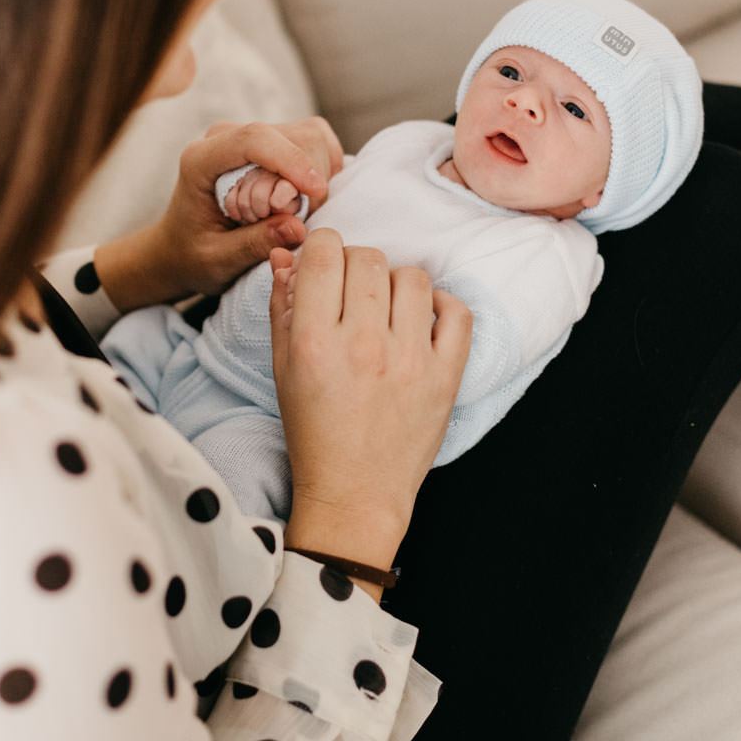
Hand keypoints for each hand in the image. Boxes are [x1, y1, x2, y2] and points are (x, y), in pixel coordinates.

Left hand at [94, 118, 343, 309]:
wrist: (181, 247)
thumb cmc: (193, 255)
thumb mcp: (217, 261)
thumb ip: (254, 244)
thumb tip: (298, 227)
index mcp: (201, 160)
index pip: (254, 139)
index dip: (291, 160)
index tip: (315, 191)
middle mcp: (226, 139)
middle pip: (294, 136)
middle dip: (306, 179)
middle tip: (290, 219)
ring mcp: (251, 138)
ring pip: (310, 138)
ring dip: (313, 178)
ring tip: (288, 212)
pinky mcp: (272, 145)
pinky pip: (315, 143)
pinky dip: (323, 170)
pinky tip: (305, 197)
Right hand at [269, 229, 472, 587]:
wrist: (355, 493)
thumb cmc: (314, 430)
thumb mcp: (283, 368)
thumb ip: (283, 306)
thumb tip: (288, 255)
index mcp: (314, 341)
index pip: (324, 253)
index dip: (323, 248)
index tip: (325, 264)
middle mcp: (362, 345)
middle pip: (368, 258)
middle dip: (356, 266)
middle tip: (352, 294)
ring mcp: (409, 360)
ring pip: (413, 277)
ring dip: (396, 285)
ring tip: (386, 311)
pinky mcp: (445, 376)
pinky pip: (457, 311)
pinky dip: (442, 306)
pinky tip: (422, 322)